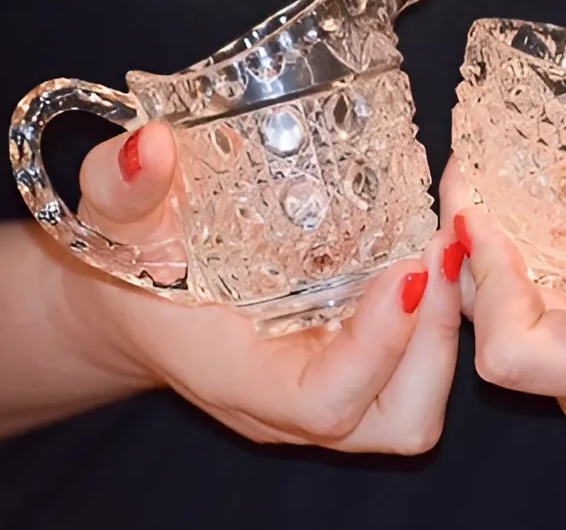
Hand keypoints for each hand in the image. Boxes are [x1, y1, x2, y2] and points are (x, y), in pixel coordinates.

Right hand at [66, 122, 465, 453]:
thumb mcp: (117, 223)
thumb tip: (149, 148)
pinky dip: (438, 314)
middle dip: (435, 335)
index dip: (376, 346)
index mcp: (240, 381)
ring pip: (420, 400)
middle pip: (399, 417)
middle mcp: (295, 407)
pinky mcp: (355, 368)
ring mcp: (332, 393)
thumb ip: (122, 190)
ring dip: (445, 327)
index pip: (324, 401)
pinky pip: (419, 366)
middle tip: (443, 248)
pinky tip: (437, 249)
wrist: (140, 310)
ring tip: (448, 245)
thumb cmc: (128, 274)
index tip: (405, 269)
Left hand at [440, 159, 565, 454]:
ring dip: (492, 283)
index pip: (514, 347)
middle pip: (498, 352)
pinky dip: (523, 298)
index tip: (476, 197)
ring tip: (495, 210)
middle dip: (473, 270)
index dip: (482, 271)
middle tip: (470, 194)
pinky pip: (543, 351)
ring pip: (514, 352)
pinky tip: (536, 251)